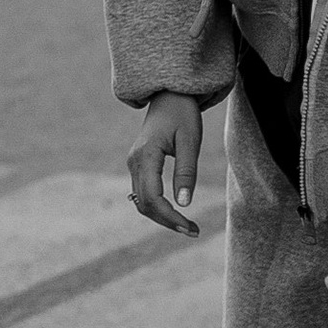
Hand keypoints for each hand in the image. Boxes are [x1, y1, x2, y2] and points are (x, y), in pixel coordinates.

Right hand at [127, 93, 206, 236]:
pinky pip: (144, 193)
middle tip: (193, 231)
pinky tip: (175, 212)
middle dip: (167, 221)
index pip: (152, 197)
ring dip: (162, 217)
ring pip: (142, 201)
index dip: (170, 217)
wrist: (169, 96)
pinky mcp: (139, 165)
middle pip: (145, 204)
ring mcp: (134, 164)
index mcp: (146, 156)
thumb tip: (184, 204)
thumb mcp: (190, 140)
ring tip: (187, 225)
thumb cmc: (182, 114)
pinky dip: (158, 207)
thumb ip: (186, 171)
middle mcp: (135, 162)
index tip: (190, 227)